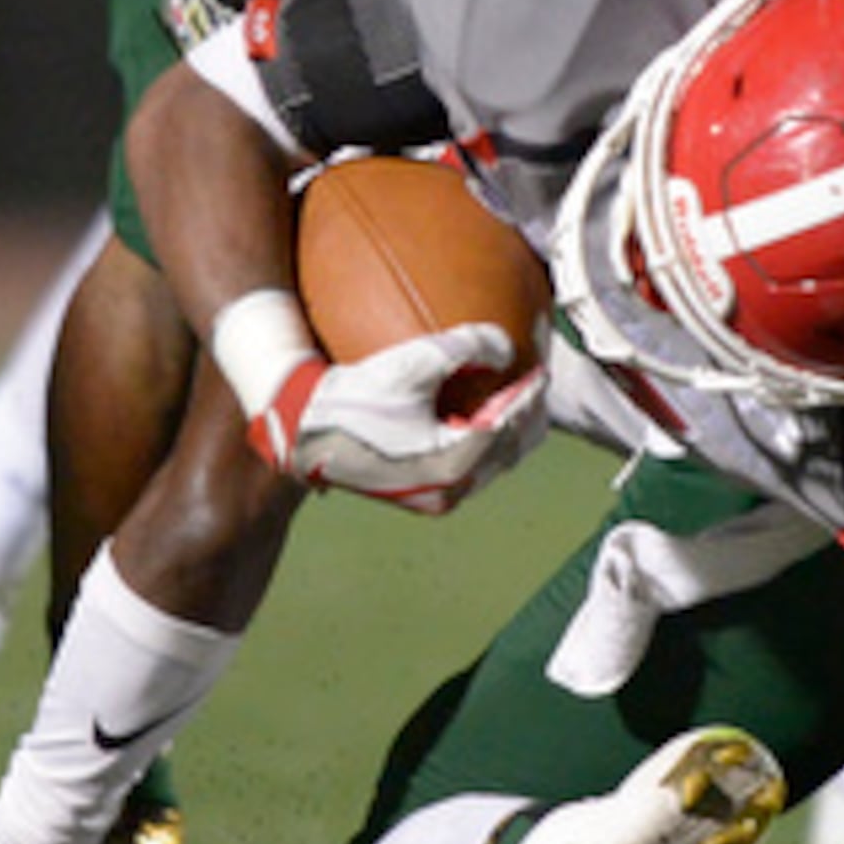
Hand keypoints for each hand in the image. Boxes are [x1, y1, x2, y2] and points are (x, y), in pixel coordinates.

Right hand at [245, 322, 543, 514]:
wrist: (303, 434)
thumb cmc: (355, 395)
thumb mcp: (411, 362)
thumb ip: (466, 346)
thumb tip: (506, 344)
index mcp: (453, 463)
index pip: (511, 425)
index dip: (530, 393)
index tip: (539, 364)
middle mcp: (449, 490)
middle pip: (512, 452)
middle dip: (529, 415)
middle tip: (535, 382)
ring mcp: (435, 499)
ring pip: (493, 464)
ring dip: (508, 431)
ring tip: (513, 397)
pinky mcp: (420, 496)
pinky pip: (468, 466)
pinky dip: (481, 440)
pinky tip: (473, 410)